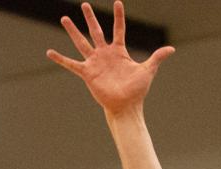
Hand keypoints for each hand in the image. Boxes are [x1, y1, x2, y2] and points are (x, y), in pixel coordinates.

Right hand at [47, 1, 174, 116]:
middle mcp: (105, 54)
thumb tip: (171, 49)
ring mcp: (95, 62)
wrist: (126, 106)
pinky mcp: (87, 73)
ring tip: (64, 18)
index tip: (118, 2)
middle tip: (85, 4)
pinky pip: (71, 64)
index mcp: (119, 52)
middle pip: (96, 31)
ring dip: (73, 31)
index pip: (119, 29)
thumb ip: (157, 58)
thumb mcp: (148, 71)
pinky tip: (49, 52)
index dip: (119, 17)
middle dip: (90, 18)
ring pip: (82, 42)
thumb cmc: (137, 91)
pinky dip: (60, 59)